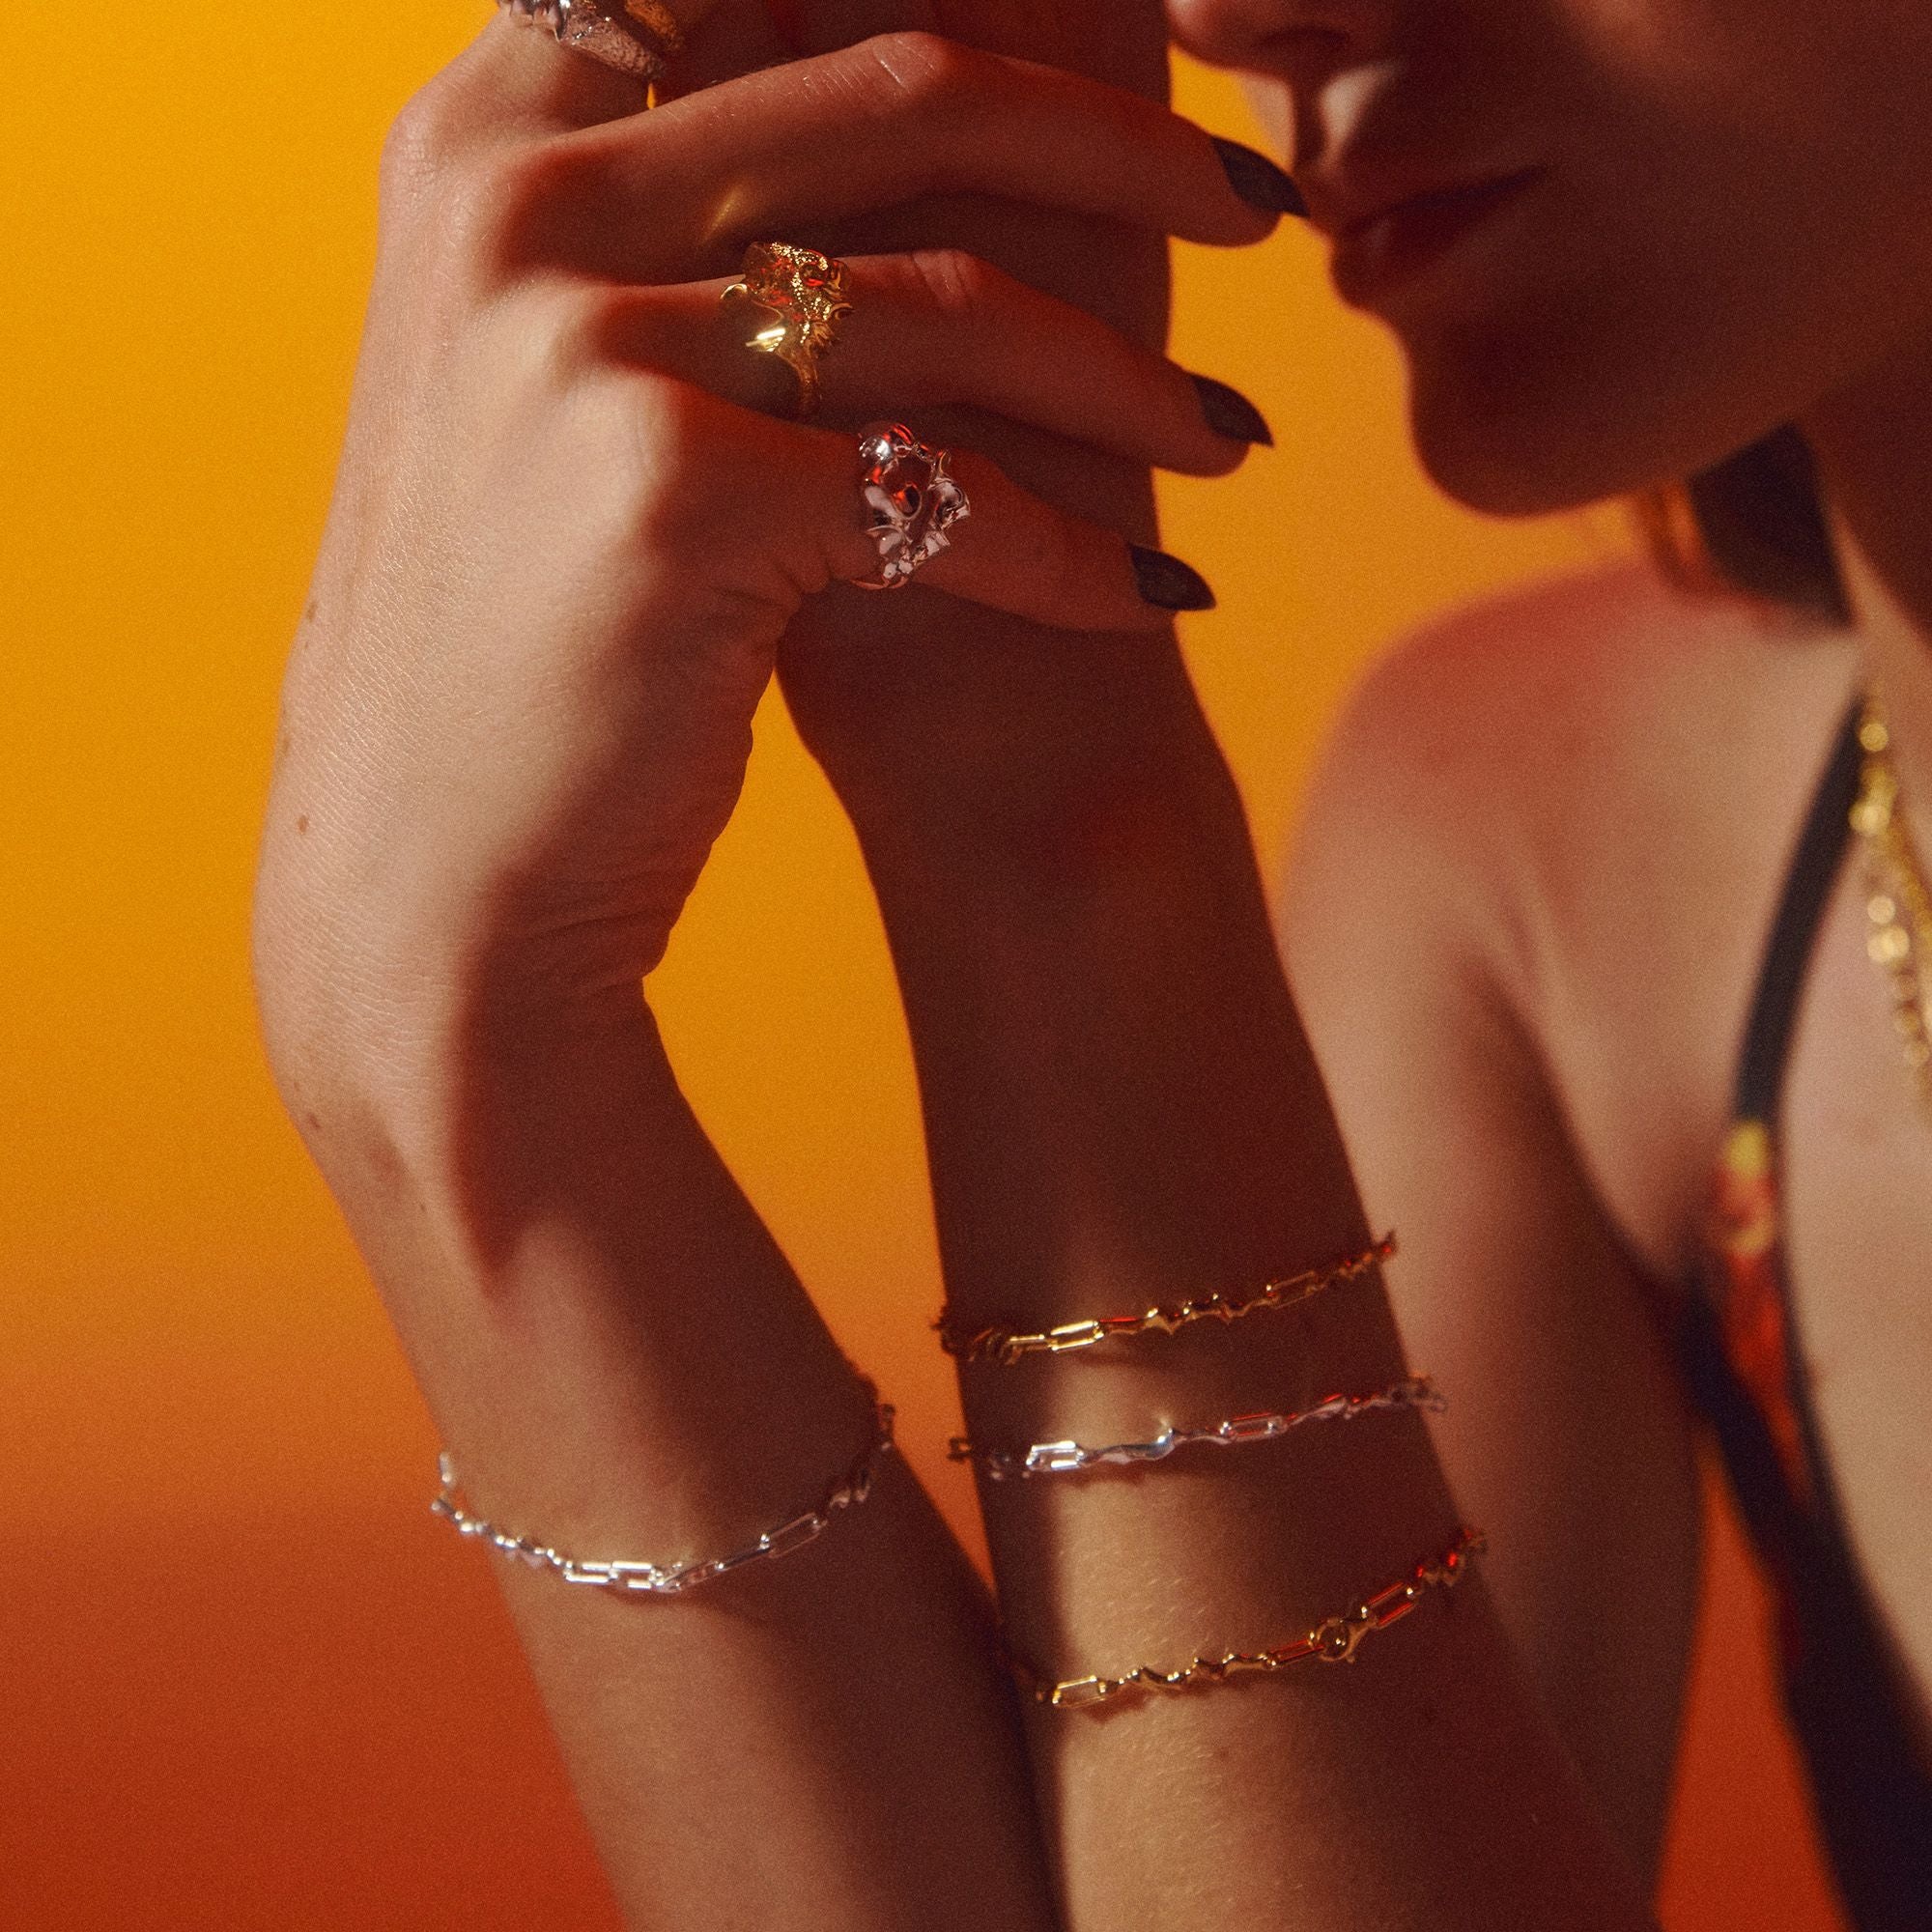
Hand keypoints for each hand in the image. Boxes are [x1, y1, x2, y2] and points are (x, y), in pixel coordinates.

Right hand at [254, 13, 1286, 1099]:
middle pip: (908, 93)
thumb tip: (891, 114)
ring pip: (952, 304)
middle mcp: (517, 198)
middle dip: (1123, 145)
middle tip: (1255, 209)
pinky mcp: (668, 490)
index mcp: (489, 135)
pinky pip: (944, 491)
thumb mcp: (549, 379)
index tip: (1115, 88)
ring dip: (1128, 380)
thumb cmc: (532, 632)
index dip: (985, 25)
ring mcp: (580, 338)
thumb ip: (665, 222)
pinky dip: (1071, 551)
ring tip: (1221, 439)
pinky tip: (1149, 593)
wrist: (437, 864)